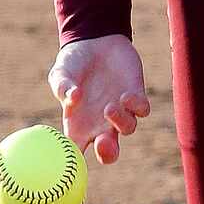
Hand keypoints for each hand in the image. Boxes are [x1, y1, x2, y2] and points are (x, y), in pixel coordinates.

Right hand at [47, 33, 149, 165]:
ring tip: (109, 107)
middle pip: (108, 151)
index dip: (75, 164)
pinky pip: (142, 110)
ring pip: (128, 129)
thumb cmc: (73, 62)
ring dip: (120, 122)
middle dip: (108, 154)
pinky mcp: (135, 96)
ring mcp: (119, 111)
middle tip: (103, 145)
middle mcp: (100, 123)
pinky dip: (136, 107)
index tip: (74, 160)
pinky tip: (125, 95)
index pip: (76, 153)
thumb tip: (72, 98)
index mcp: (78, 124)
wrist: (94, 40)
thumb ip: (62, 86)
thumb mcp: (61, 73)